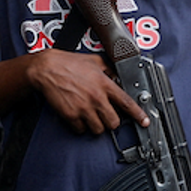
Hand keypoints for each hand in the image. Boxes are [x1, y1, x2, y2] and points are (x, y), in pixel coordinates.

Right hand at [26, 49, 147, 133]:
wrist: (46, 69)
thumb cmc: (68, 63)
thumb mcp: (94, 61)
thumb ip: (108, 70)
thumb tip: (116, 76)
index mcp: (104, 84)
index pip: (126, 103)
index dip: (138, 114)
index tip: (144, 121)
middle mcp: (96, 98)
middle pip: (114, 122)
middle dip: (112, 121)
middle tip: (106, 116)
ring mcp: (83, 108)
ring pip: (98, 129)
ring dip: (96, 125)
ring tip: (91, 115)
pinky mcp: (71, 115)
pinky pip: (81, 130)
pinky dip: (80, 126)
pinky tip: (78, 116)